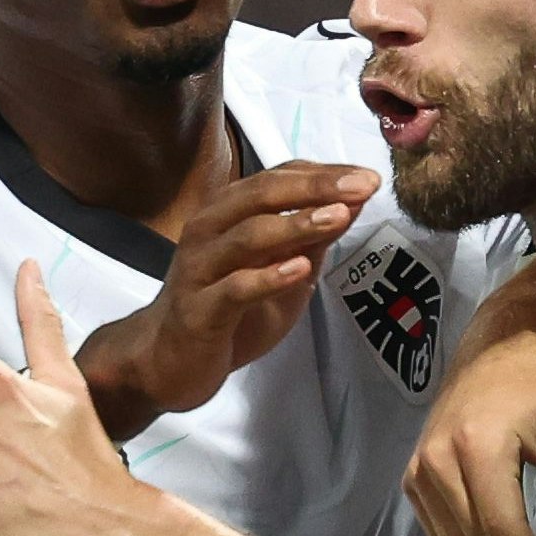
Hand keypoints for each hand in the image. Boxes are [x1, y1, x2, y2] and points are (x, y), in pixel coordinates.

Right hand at [76, 163, 371, 433]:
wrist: (168, 362)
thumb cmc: (227, 310)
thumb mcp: (281, 270)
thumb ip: (311, 238)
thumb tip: (354, 202)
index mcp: (228, 213)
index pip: (278, 178)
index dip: (324, 174)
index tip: (368, 177)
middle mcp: (210, 230)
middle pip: (263, 195)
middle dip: (316, 188)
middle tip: (362, 186)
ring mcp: (200, 268)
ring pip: (248, 236)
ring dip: (296, 224)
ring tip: (339, 218)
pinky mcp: (198, 310)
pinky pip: (234, 288)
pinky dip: (269, 277)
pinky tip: (300, 270)